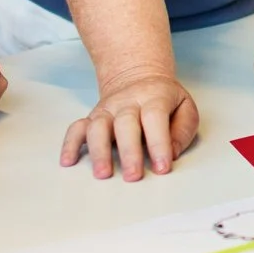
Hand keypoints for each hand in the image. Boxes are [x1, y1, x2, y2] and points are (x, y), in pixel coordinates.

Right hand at [60, 71, 199, 180]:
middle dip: (128, 152)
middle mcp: (127, 102)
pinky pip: (76, 128)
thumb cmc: (165, 100)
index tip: (162, 168)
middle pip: (124, 124)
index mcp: (153, 97)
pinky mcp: (92, 117)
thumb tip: (170, 153)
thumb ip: (183, 130)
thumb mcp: (185, 107)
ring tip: (103, 174)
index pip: (154, 118)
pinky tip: (68, 161)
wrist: (138, 76)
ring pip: (97, 126)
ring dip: (98, 150)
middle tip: (133, 177)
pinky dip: (70, 144)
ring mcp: (107, 109)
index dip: (159, 144)